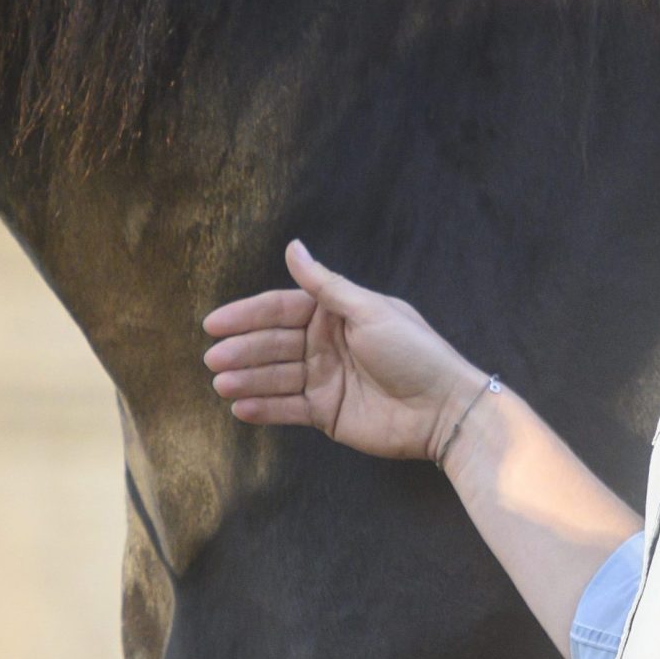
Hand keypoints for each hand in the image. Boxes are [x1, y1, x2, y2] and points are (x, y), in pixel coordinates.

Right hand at [203, 239, 488, 460]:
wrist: (445, 410)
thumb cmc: (415, 352)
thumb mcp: (370, 311)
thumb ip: (325, 285)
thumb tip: (292, 246)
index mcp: (334, 314)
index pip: (280, 310)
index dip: (246, 315)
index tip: (214, 324)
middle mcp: (324, 344)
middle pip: (272, 344)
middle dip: (242, 351)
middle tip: (214, 360)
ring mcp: (324, 380)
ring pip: (275, 377)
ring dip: (247, 380)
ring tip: (222, 385)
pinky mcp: (327, 413)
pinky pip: (287, 408)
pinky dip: (263, 409)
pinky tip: (240, 408)